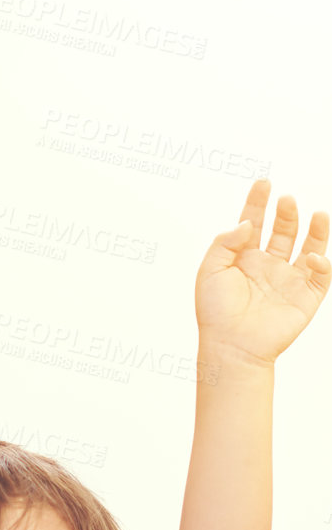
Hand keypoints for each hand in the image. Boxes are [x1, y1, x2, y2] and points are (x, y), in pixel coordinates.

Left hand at [196, 180, 330, 365]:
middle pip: (282, 232)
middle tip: (286, 200)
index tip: (264, 182)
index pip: (253, 223)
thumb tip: (246, 222)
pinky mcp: (304, 298)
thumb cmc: (215, 312)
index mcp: (243, 259)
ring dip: (314, 230)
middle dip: (285, 214)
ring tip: (317, 213)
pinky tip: (311, 256)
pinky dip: (321, 263)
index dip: (258, 203)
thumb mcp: (209, 270)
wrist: (231, 346)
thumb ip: (225, 242)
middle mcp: (267, 266)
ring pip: (307, 248)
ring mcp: (287, 281)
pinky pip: (320, 276)